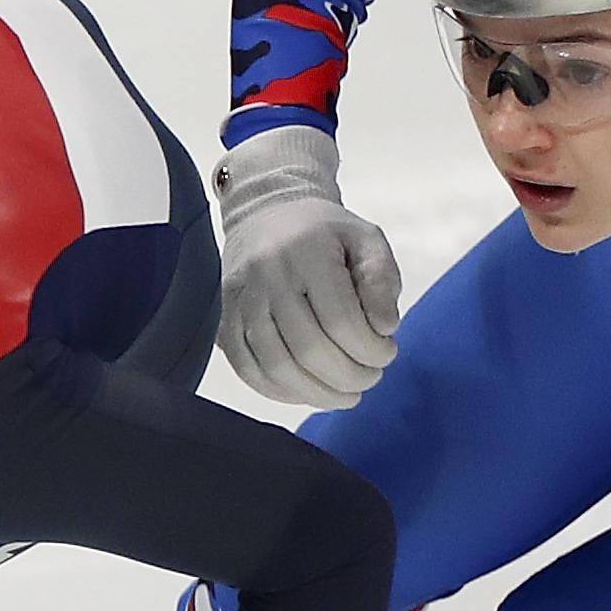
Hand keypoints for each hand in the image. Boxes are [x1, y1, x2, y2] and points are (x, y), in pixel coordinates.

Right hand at [216, 126, 401, 409]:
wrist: (265, 215)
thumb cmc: (326, 234)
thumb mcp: (366, 240)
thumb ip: (381, 280)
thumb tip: (385, 328)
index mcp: (307, 251)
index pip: (341, 319)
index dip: (371, 350)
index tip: (388, 353)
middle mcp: (266, 274)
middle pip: (309, 348)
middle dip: (349, 376)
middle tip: (371, 378)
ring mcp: (239, 300)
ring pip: (276, 365)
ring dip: (318, 392)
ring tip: (346, 394)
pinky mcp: (223, 321)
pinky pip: (247, 369)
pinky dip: (281, 391)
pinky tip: (308, 391)